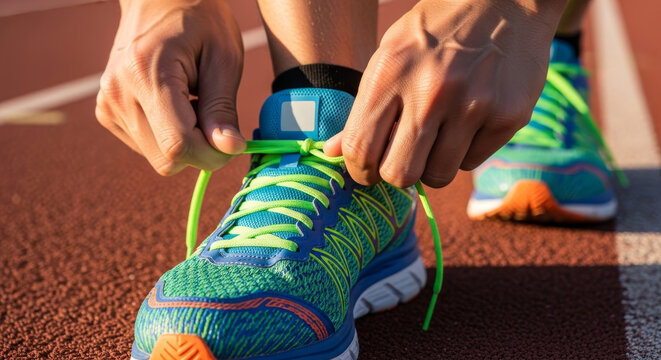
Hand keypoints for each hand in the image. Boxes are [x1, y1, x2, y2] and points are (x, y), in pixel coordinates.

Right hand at [96, 0, 244, 174]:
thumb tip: (229, 150)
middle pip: (166, 158)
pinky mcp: (107, 113)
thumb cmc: (199, 21)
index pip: (177, 144)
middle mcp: (118, 93)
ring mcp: (108, 104)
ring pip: (158, 158)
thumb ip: (222, 107)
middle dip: (200, 150)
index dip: (211, 155)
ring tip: (193, 102)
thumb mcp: (223, 58)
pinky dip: (169, 136)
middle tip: (216, 119)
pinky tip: (176, 106)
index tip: (234, 143)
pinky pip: (147, 148)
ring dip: (185, 143)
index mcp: (145, 73)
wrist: (159, 0)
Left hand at [325, 0, 565, 187]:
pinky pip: (471, 162)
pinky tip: (467, 122)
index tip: (368, 170)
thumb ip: (364, 106)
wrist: (505, 0)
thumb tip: (333, 152)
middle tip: (403, 159)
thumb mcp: (391, 54)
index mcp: (391, 72)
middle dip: (396, 174)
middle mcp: (432, 91)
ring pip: (438, 175)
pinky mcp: (508, 117)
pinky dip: (464, 152)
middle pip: (400, 174)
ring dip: (432, 165)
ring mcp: (474, 105)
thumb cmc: (437, 31)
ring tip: (437, 136)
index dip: (360, 171)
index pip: (360, 148)